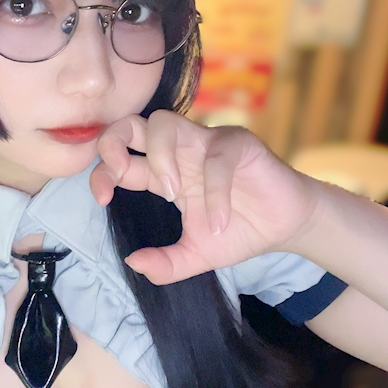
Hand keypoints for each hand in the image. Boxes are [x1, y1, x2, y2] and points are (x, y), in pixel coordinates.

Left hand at [90, 111, 317, 284]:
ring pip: (166, 123)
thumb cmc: (238, 233)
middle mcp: (179, 153)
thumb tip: (132, 262)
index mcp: (163, 173)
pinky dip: (213, 190)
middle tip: (119, 173)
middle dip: (114, 141)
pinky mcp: (238, 144)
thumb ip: (165, 264)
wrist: (285, 229)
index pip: (120, 159)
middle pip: (132, 124)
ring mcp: (206, 144)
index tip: (102, 199)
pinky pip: (216, 156)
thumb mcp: (194, 257)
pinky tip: (219, 222)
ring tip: (172, 194)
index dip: (102, 172)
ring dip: (159, 157)